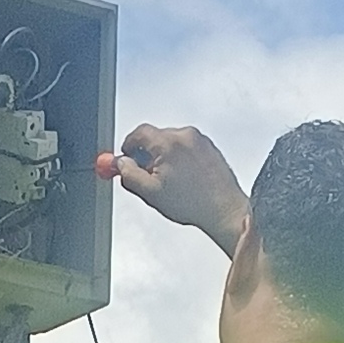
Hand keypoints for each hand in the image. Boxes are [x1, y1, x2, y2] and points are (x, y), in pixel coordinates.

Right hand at [97, 124, 248, 255]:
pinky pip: (187, 148)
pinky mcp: (210, 147)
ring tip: (172, 183)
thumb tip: (119, 164)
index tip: (126, 156)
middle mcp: (184, 136)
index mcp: (167, 143)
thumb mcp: (151, 192)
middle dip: (148, 155)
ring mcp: (199, 140)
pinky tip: (185, 181)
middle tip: (148, 177)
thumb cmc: (193, 202)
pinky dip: (181, 160)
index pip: (139, 133)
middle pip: (156, 137)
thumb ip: (129, 175)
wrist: (223, 209)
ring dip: (166, 158)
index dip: (128, 145)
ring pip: (172, 144)